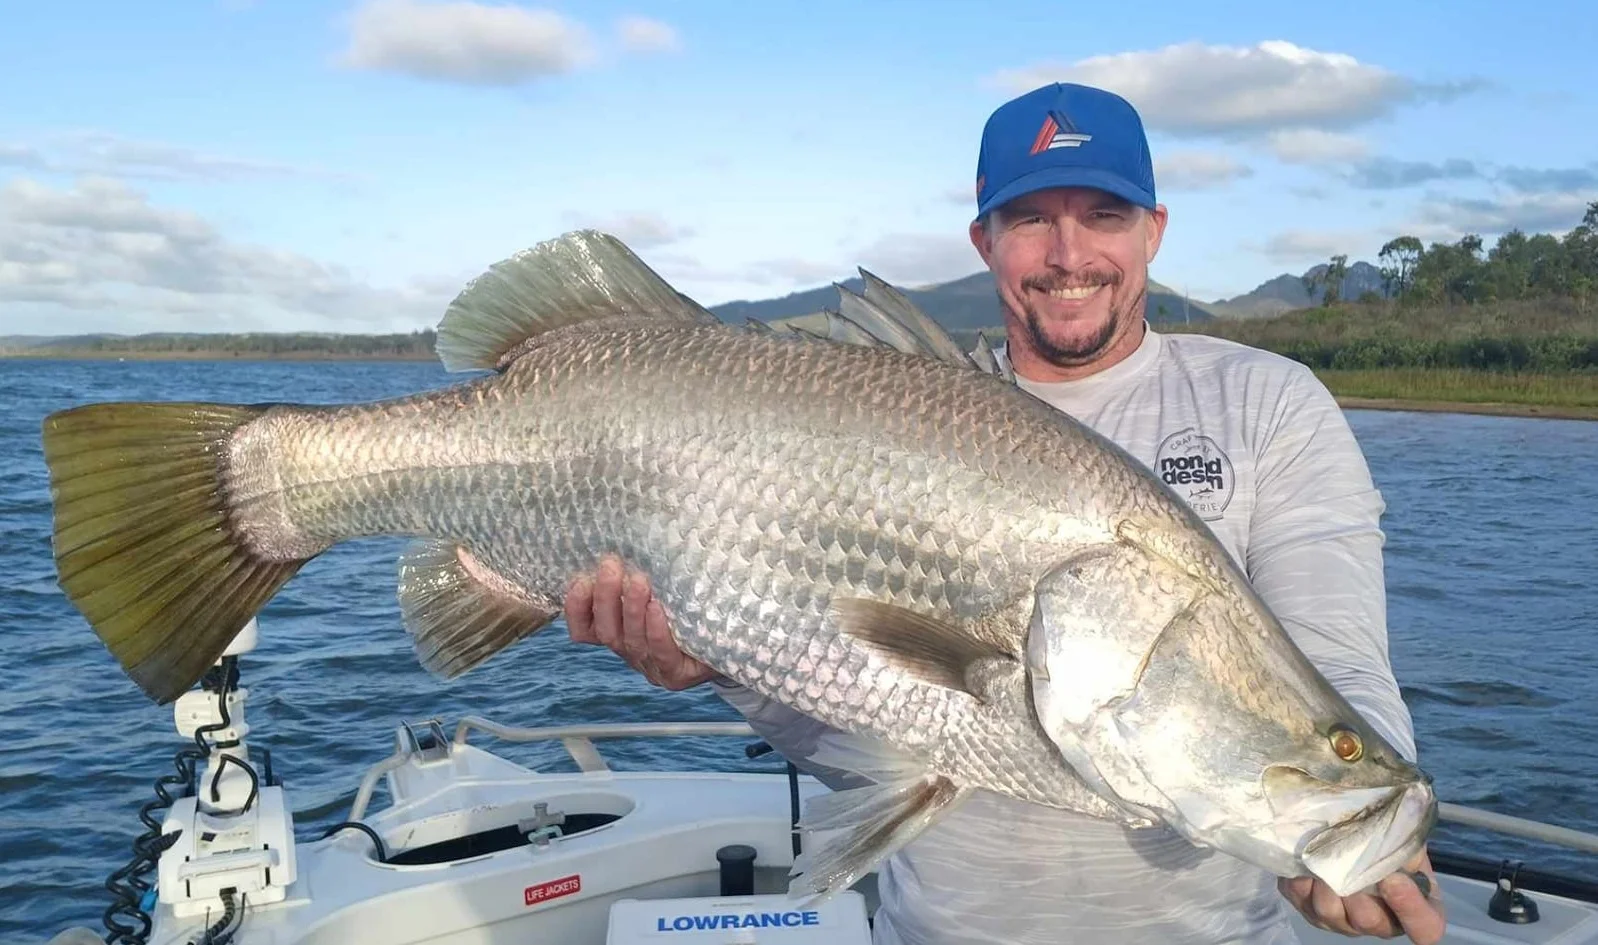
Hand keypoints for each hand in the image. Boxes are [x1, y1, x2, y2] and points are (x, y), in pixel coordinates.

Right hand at [564, 555, 721, 690]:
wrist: (735, 641)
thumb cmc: (695, 606)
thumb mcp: (666, 586)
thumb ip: (643, 570)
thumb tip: (636, 526)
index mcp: (620, 634)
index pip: (585, 629)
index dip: (576, 608)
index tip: (580, 579)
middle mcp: (632, 652)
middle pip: (607, 631)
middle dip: (605, 597)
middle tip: (611, 565)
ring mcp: (653, 666)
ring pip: (631, 642)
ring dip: (630, 608)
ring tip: (638, 580)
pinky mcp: (678, 674)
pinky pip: (662, 654)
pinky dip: (655, 631)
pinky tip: (657, 609)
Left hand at [1279, 851, 1444, 942]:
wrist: (1352, 838)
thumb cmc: (1387, 842)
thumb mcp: (1405, 839)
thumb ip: (1405, 840)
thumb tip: (1396, 829)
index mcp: (1415, 910)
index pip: (1425, 928)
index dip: (1409, 907)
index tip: (1394, 878)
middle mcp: (1379, 923)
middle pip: (1369, 922)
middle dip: (1358, 896)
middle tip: (1351, 870)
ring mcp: (1342, 921)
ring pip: (1330, 914)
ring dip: (1326, 888)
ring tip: (1323, 861)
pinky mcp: (1310, 909)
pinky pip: (1301, 900)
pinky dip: (1302, 880)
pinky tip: (1305, 861)